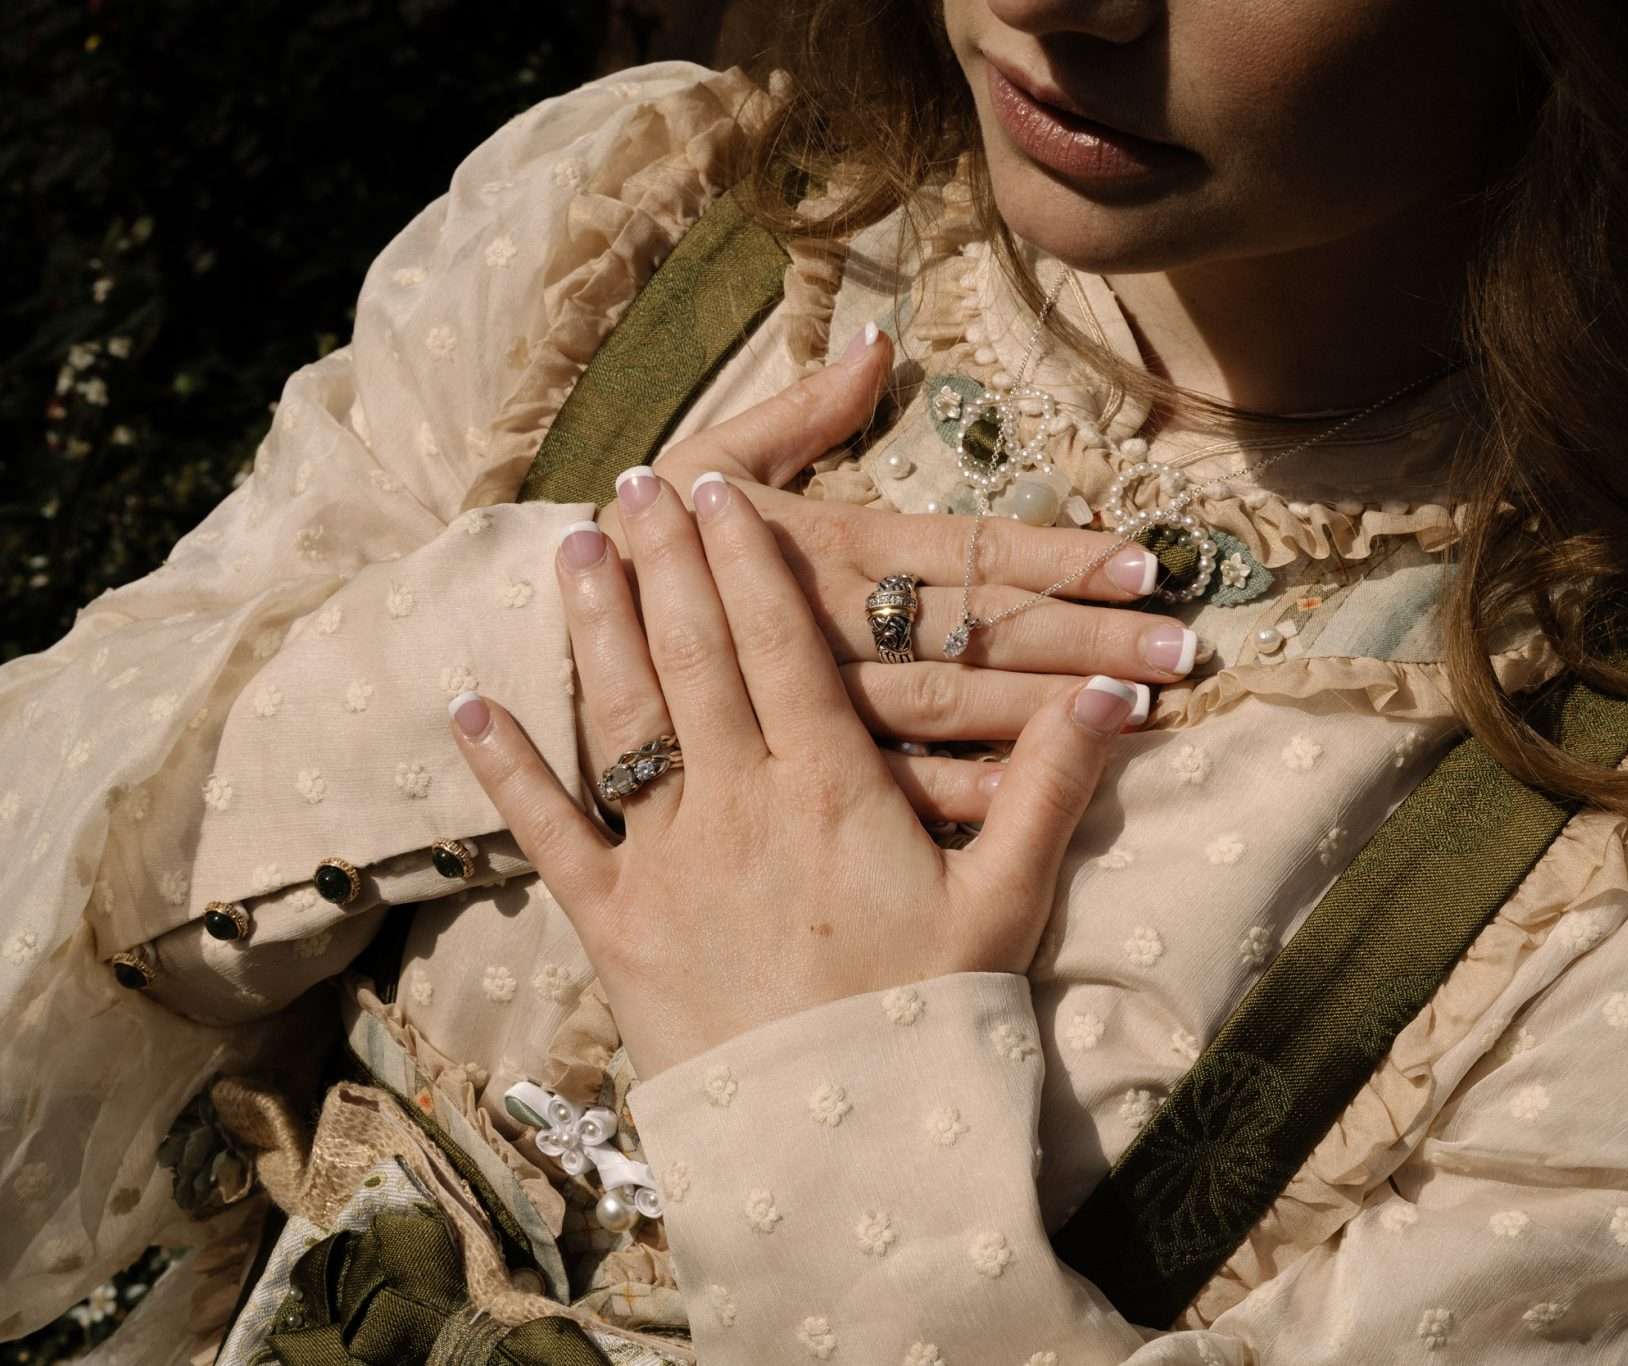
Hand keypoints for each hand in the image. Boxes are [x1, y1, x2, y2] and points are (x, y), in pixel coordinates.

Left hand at [452, 470, 1136, 1075]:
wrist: (842, 1146)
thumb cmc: (928, 1020)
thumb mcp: (1007, 903)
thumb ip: (1052, 787)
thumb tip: (1117, 693)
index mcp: (829, 788)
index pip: (777, 643)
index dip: (745, 558)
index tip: (721, 488)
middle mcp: (736, 803)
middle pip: (691, 654)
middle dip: (663, 558)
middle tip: (636, 480)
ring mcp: (666, 861)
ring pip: (620, 717)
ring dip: (593, 625)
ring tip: (573, 544)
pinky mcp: (612, 925)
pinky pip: (550, 833)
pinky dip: (505, 768)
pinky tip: (470, 704)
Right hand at [571, 328, 1195, 822]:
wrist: (540, 656)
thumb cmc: (636, 547)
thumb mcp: (705, 462)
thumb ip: (799, 411)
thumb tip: (878, 339)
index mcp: (821, 551)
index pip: (961, 550)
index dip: (1055, 554)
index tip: (1143, 562)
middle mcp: (829, 630)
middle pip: (976, 635)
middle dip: (1081, 639)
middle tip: (1180, 645)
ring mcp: (812, 712)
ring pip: (947, 713)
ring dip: (1047, 714)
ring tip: (1140, 709)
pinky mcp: (793, 778)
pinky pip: (888, 794)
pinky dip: (967, 798)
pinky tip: (1042, 796)